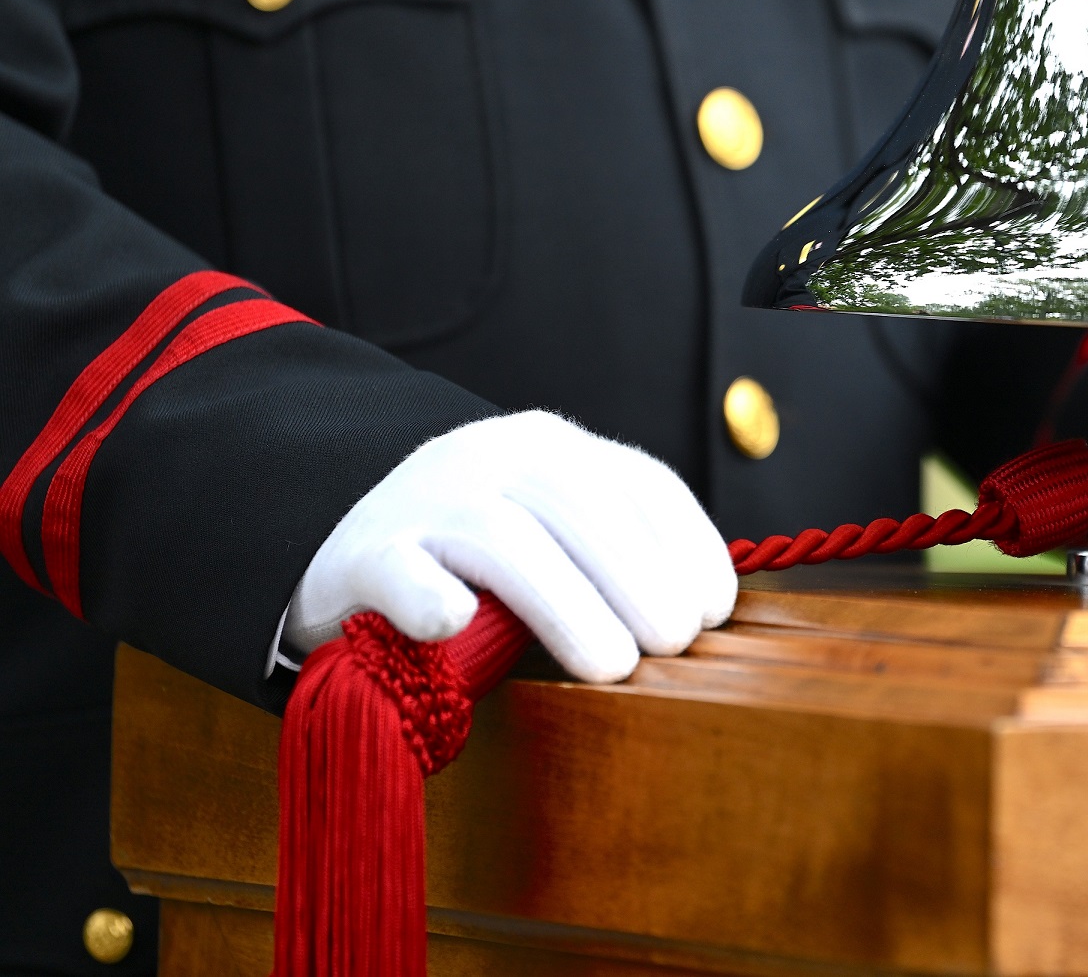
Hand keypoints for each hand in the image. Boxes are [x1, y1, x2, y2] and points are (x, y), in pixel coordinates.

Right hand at [281, 411, 735, 681]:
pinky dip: (428, 597)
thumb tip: (704, 621)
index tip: (715, 613)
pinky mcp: (362, 556)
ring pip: (504, 539)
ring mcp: (424, 501)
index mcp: (554, 449)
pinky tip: (455, 626)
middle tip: (673, 646)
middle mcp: (493, 457)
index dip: (688, 547)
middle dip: (639, 578)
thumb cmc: (479, 565)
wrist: (344, 549)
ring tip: (612, 667)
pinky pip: (400, 572)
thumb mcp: (556, 534)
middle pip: (580, 506)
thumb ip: (616, 557)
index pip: (641, 484)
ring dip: (567, 604)